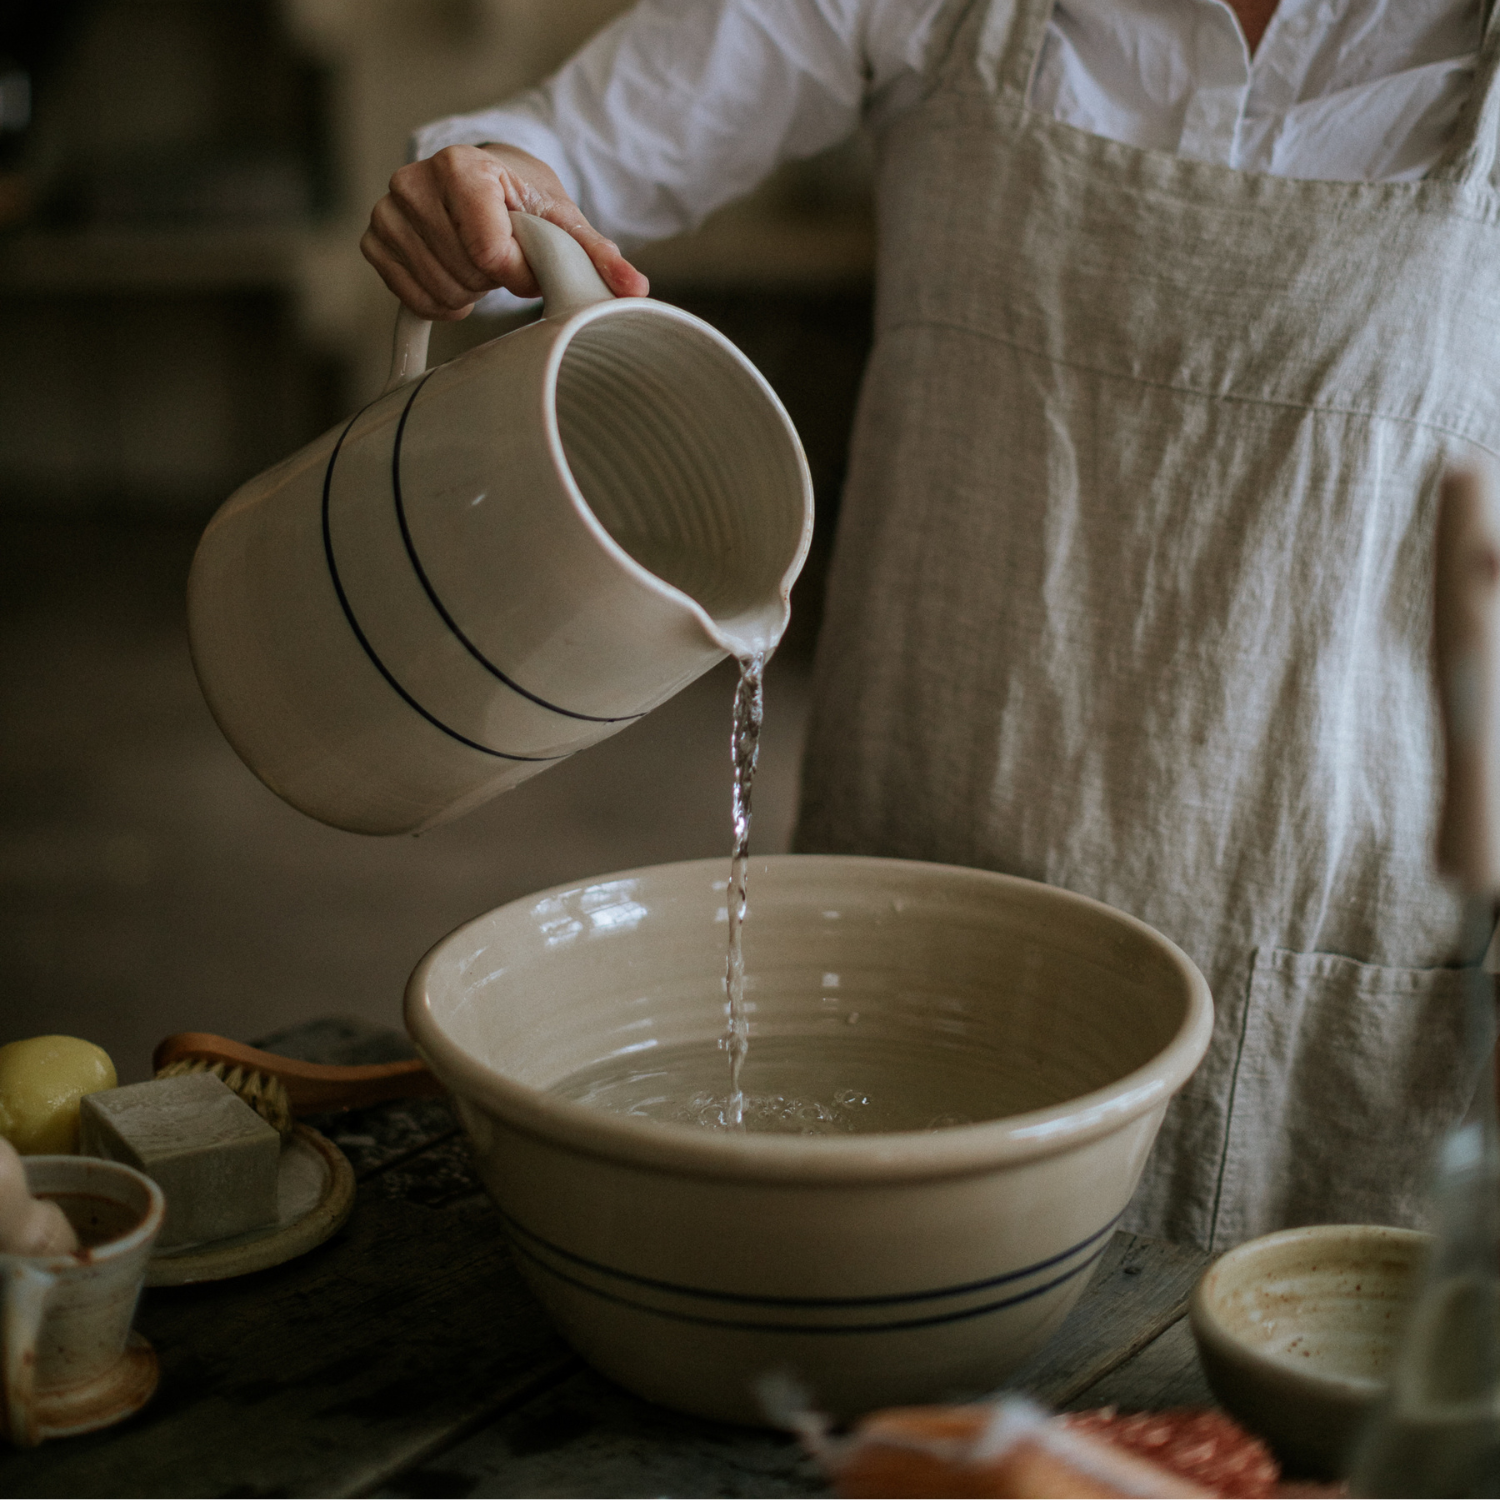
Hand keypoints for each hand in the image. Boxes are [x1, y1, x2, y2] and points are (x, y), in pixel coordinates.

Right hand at [361, 142, 648, 318]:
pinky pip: (413, 301)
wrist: (484, 179)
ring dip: (471, 292)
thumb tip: (636, 289)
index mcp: (460, 167)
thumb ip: (597, 254)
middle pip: (467, 275)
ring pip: (441, 292)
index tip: (530, 262)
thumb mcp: (564, 219)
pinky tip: (456, 276)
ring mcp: (388, 213)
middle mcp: (413, 183)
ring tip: (480, 263)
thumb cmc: (523, 198)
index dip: (520, 274)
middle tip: (503, 258)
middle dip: (495, 280)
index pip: (490, 253)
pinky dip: (442, 302)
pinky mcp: (375, 242)